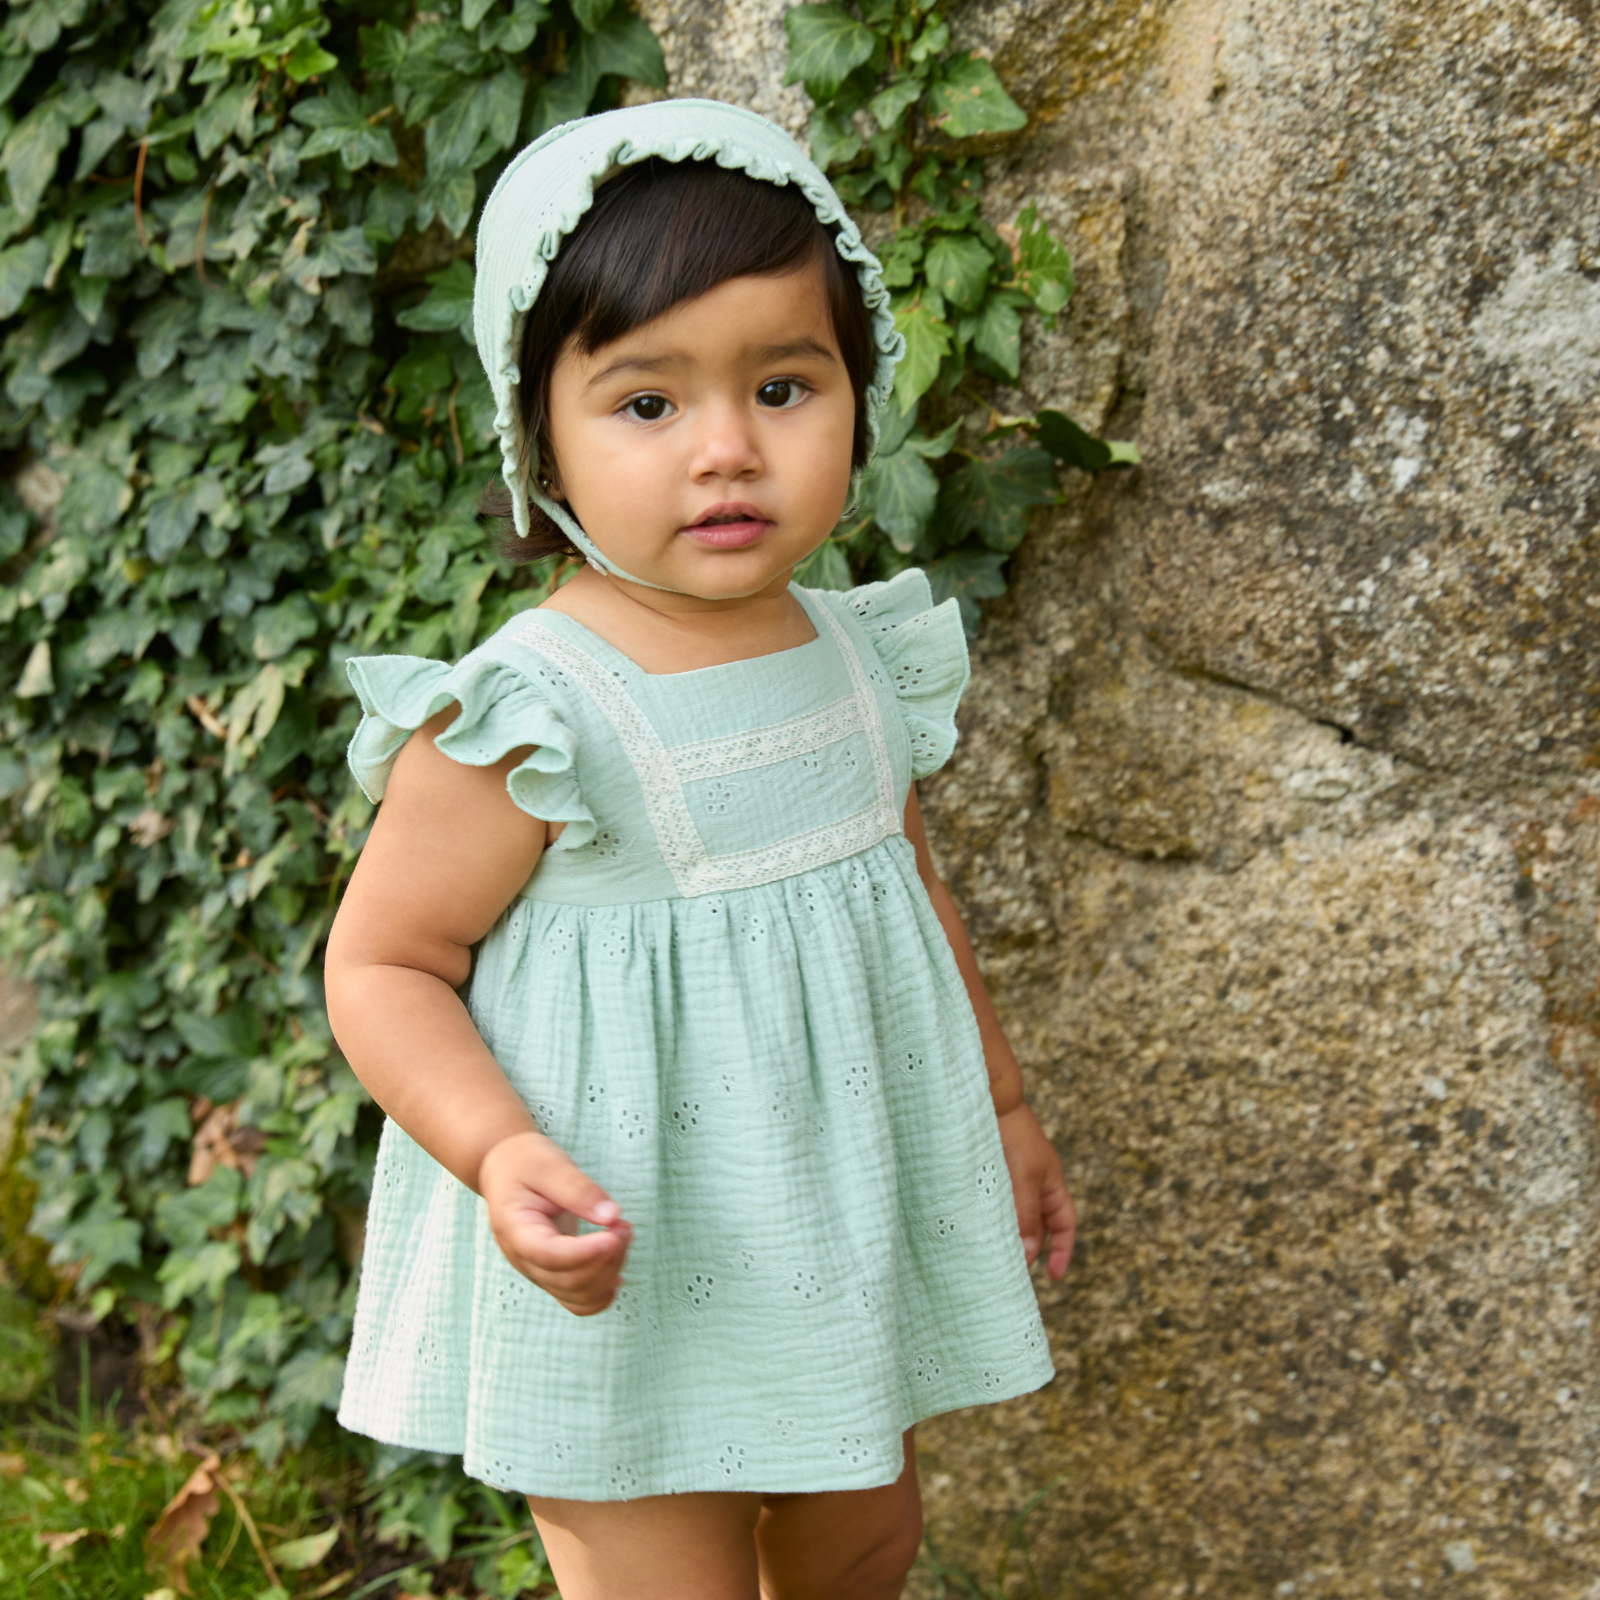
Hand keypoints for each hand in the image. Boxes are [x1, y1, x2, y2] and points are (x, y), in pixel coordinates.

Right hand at [478, 1130, 632, 1315]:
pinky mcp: (552, 1274)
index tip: (613, 1236)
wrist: (505, 1170)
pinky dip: (601, 1293)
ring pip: (577, 1296)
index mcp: (516, 1229)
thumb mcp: (550, 1165)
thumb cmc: (525, 1163)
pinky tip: (617, 1273)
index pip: (548, 1255)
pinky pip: (577, 1301)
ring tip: (623, 1234)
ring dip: (609, 1272)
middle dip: (605, 1258)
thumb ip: (579, 1189)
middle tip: (624, 1225)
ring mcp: (537, 1271)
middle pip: (567, 1280)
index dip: (583, 1253)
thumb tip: (612, 1216)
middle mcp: (523, 1259)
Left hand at [996, 1102, 1075, 1280]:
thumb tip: (1030, 1255)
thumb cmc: (1012, 1134)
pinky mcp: (987, 1171)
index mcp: (1051, 1183)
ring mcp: (1009, 1176)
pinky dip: (985, 1218)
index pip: (1064, 1224)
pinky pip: (990, 1202)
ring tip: (988, 1258)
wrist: (988, 1098)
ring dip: (1003, 1235)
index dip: (1062, 1250)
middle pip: (1036, 1224)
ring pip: (1010, 1215)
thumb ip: (1027, 1216)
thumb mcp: (1024, 1179)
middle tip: (1011, 1273)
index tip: (1055, 1277)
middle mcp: (1032, 1182)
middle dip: (1028, 1249)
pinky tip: (971, 1230)